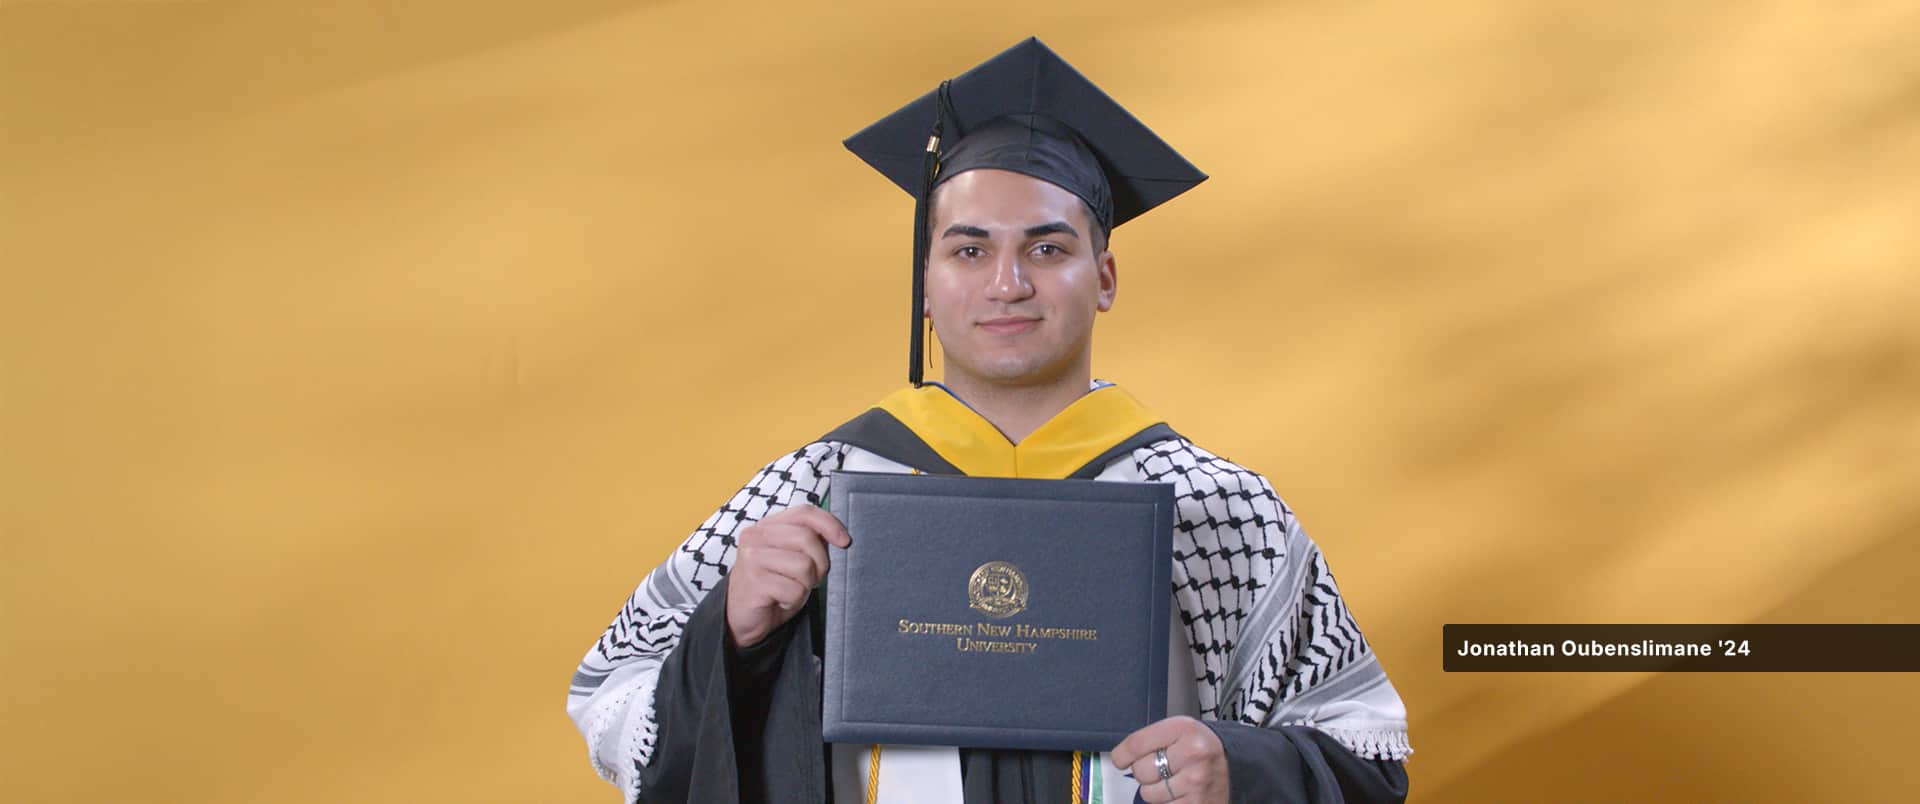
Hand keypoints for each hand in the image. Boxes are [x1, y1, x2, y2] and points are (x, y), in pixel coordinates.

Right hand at [723, 504, 848, 647]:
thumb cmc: (771, 587)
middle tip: (811, 579)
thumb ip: (809, 543)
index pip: (804, 512)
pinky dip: (794, 600)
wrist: (741, 619)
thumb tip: (837, 536)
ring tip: (791, 590)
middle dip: (819, 563)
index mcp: (767, 526)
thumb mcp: (791, 559)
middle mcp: (755, 536)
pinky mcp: (753, 582)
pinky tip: (781, 601)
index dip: (829, 524)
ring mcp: (751, 558)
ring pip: (804, 565)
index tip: (844, 541)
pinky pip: (794, 590)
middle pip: (807, 538)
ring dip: (806, 584)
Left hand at [1111, 716, 1229, 803]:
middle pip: (1140, 771)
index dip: (1122, 755)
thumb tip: (1121, 757)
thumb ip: (1153, 739)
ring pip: (1149, 794)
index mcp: (1184, 729)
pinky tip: (1180, 793)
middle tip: (1161, 768)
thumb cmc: (1201, 749)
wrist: (1236, 768)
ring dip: (1155, 791)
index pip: (1136, 744)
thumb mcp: (1181, 731)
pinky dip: (1167, 803)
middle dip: (1145, 772)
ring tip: (1173, 781)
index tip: (1120, 759)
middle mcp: (1192, 754)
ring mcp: (1195, 782)